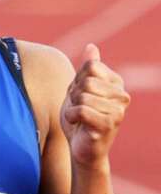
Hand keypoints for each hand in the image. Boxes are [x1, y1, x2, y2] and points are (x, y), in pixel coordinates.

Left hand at [60, 44, 130, 169]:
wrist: (81, 147)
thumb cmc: (80, 118)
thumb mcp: (79, 89)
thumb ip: (86, 69)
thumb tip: (91, 47)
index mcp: (116, 83)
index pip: (90, 67)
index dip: (77, 81)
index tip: (80, 95)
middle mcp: (122, 95)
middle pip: (86, 81)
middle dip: (73, 95)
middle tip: (78, 108)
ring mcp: (118, 110)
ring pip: (82, 96)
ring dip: (71, 108)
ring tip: (79, 118)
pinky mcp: (109, 124)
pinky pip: (81, 110)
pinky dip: (70, 116)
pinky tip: (77, 124)